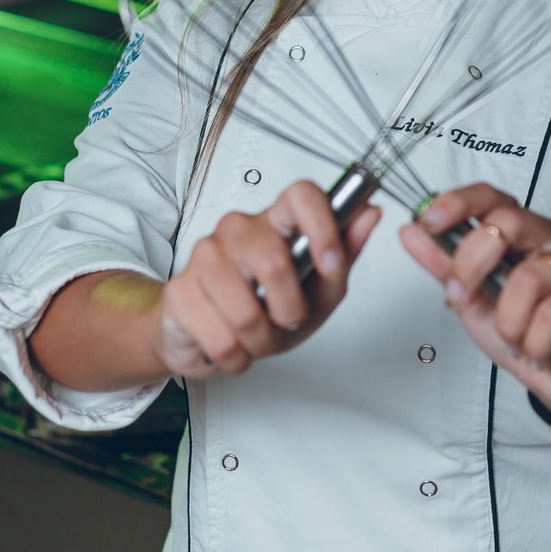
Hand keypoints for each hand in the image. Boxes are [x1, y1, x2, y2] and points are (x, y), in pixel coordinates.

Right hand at [154, 180, 380, 379]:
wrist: (207, 337)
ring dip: (261, 341)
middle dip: (289, 311)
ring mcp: (205, 255)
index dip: (322, 227)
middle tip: (285, 322)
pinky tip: (231, 345)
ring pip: (246, 311)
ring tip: (257, 337)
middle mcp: (238, 229)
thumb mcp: (317, 289)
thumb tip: (370, 214)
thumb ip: (344, 255)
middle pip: (274, 263)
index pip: (300, 194)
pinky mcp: (180, 291)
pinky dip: (235, 357)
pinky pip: (221, 338)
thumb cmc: (266, 308)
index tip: (332, 265)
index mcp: (277, 221)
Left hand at [400, 182, 550, 423]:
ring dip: (509, 322)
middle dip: (472, 265)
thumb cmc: (522, 334)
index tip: (428, 222)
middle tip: (464, 299)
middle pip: (507, 223)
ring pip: (529, 277)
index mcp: (522, 230)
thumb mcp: (472, 302)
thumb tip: (411, 232)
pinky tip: (542, 349)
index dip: (457, 203)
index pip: (491, 197)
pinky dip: (536, 341)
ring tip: (517, 339)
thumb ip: (444, 267)